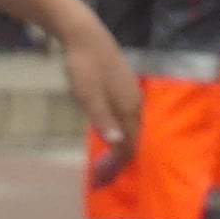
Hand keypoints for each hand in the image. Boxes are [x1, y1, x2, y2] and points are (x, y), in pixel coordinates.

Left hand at [64, 20, 142, 186]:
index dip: (115, 166)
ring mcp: (130, 94)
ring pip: (130, 128)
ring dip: (117, 148)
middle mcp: (134, 102)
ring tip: (101, 162)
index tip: (99, 182)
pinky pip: (126, 118)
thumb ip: (102, 120)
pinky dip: (117, 133)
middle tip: (98, 178)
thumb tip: (117, 143)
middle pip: (132, 139)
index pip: (128, 145)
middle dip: (116, 162)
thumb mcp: (88, 96)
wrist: (86, 36)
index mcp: (128, 107)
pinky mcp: (123, 88)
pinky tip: (106, 134)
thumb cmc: (85, 66)